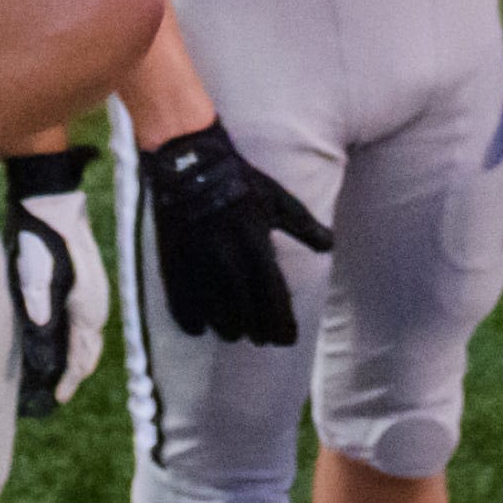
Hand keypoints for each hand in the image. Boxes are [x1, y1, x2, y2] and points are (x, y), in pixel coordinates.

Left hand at [0, 145, 108, 411]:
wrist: (56, 204)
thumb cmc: (42, 236)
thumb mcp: (33, 264)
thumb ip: (35, 293)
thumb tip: (40, 323)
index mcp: (87, 305)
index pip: (84, 355)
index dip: (71, 379)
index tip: (58, 397)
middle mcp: (97, 305)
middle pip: (91, 352)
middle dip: (76, 373)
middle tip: (58, 392)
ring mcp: (96, 296)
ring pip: (91, 339)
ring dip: (79, 358)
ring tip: (60, 373)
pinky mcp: (89, 288)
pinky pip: (88, 326)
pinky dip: (79, 342)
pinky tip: (63, 343)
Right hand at [138, 123, 328, 349]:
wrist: (189, 162)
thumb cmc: (240, 182)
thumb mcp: (278, 201)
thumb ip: (304, 227)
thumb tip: (329, 247)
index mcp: (256, 245)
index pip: (274, 300)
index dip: (281, 325)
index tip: (286, 340)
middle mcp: (228, 260)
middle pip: (247, 315)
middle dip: (257, 332)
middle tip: (262, 339)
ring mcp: (198, 265)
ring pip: (216, 316)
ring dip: (229, 330)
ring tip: (235, 332)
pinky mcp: (173, 264)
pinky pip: (182, 306)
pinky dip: (192, 322)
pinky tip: (199, 329)